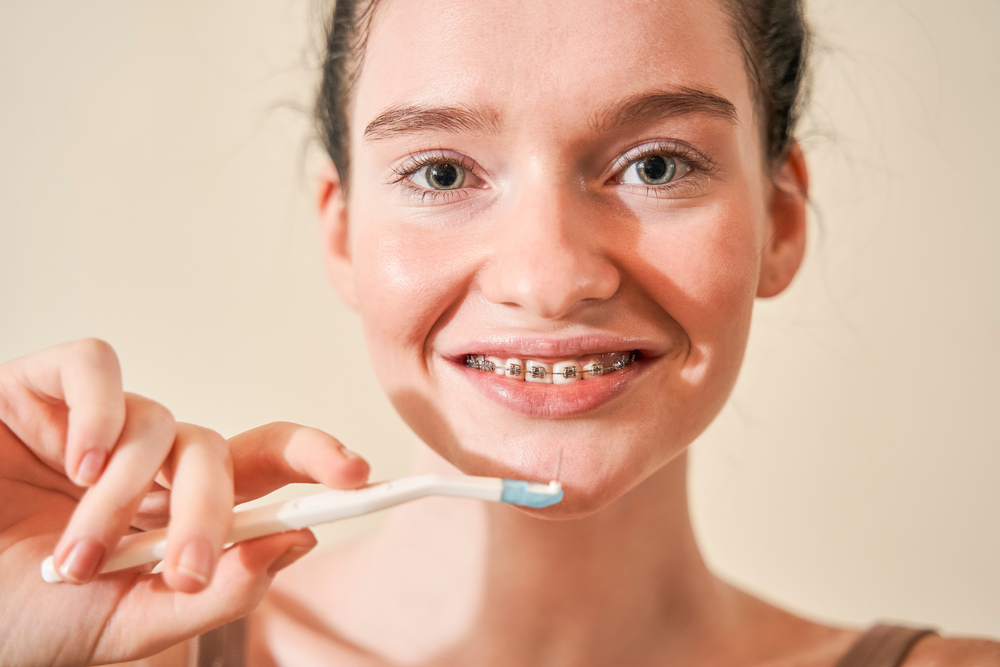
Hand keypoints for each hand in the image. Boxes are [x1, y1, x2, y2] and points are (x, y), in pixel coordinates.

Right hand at [0, 339, 368, 665]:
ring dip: (124, 497)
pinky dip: (96, 411)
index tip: (357, 474)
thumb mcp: (128, 624)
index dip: (315, 458)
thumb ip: (215, 591)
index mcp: (172, 514)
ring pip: (160, 423)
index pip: (262, 468)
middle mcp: (145, 463)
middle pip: (221, 450)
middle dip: (213, 510)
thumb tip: (293, 542)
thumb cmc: (21, 618)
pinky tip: (76, 462)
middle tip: (185, 567)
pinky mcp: (37, 391)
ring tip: (76, 558)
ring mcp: (95, 425)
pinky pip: (93, 365)